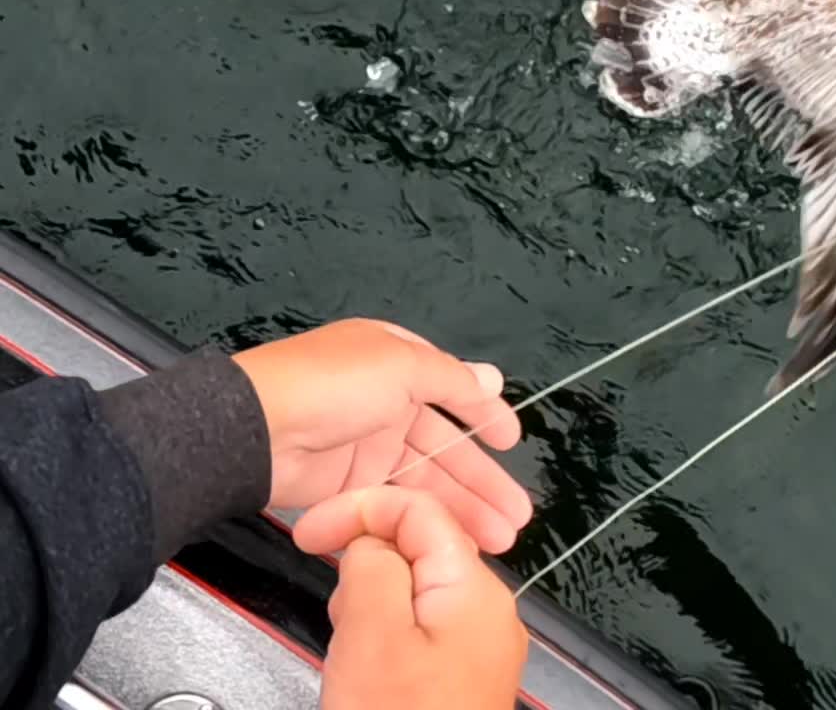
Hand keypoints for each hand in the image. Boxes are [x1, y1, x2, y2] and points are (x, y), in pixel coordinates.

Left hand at [231, 318, 531, 552]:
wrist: (256, 431)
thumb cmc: (332, 385)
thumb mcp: (401, 365)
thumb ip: (451, 378)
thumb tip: (493, 378)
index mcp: (396, 361)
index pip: (451, 389)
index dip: (483, 414)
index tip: (511, 441)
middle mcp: (386, 401)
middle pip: (445, 443)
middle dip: (482, 478)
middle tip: (517, 514)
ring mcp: (368, 445)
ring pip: (426, 478)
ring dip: (463, 505)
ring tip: (500, 536)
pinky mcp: (352, 485)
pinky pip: (399, 501)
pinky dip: (427, 517)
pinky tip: (454, 536)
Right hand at [294, 486, 527, 709]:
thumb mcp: (372, 636)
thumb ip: (372, 565)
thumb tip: (370, 539)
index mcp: (473, 589)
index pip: (418, 510)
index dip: (358, 509)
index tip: (307, 533)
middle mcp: (486, 611)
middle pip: (416, 547)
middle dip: (364, 564)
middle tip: (337, 612)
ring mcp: (476, 644)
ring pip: (412, 588)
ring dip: (370, 601)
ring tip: (352, 651)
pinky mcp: (459, 673)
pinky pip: (417, 627)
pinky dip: (383, 631)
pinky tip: (366, 668)